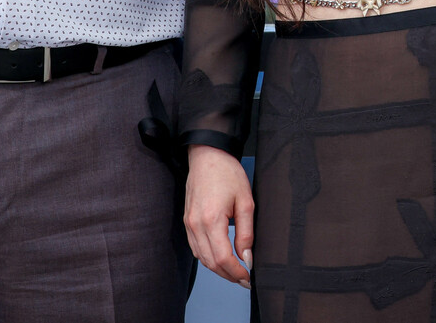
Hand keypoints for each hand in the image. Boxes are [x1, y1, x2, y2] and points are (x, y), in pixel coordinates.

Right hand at [184, 144, 253, 286]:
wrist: (208, 156)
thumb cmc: (228, 174)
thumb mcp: (246, 201)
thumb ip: (246, 232)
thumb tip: (247, 257)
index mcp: (211, 220)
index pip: (223, 258)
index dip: (237, 272)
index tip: (249, 277)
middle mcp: (195, 226)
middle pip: (211, 263)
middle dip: (229, 275)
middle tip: (245, 280)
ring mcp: (189, 225)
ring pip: (202, 258)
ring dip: (218, 269)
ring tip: (236, 272)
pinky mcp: (187, 222)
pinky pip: (196, 248)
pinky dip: (208, 258)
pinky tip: (221, 259)